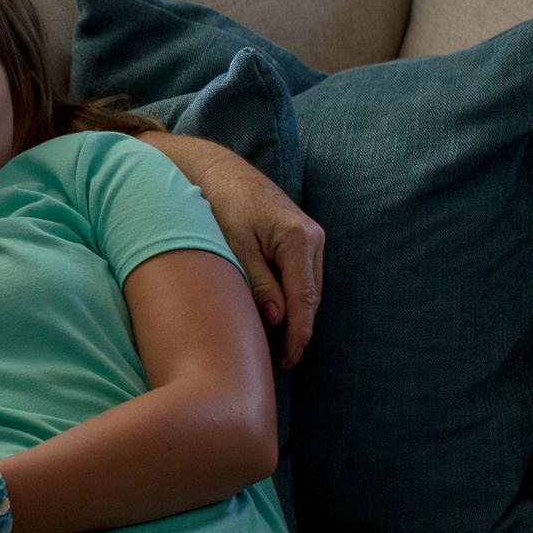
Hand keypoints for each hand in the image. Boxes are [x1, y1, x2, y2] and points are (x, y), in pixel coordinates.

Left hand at [200, 158, 323, 368]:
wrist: (220, 171)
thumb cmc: (221, 205)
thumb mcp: (234, 247)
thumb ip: (258, 284)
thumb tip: (278, 319)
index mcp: (297, 238)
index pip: (304, 299)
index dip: (298, 334)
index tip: (289, 359)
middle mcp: (313, 237)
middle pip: (312, 297)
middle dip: (298, 330)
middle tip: (281, 361)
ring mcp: (311, 236)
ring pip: (309, 288)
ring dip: (296, 316)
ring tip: (278, 346)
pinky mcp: (303, 237)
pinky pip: (303, 276)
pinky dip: (293, 298)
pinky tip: (279, 316)